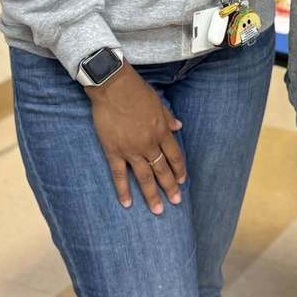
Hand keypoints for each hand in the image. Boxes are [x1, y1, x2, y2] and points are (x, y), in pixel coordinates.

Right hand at [86, 62, 185, 213]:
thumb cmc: (136, 90)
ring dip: (152, 194)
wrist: (113, 86)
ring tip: (159, 210)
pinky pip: (119, 174)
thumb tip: (179, 127)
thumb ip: (168, 117)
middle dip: (170, 186)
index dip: (179, 169)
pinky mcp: (114, 151)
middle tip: (176, 201)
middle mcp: (149, 143)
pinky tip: (127, 203)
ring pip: (144, 177)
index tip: (183, 181)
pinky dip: (123, 190)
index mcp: (161, 130)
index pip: (174, 155)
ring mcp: (131, 149)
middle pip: (162, 169)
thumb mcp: (158, 102)